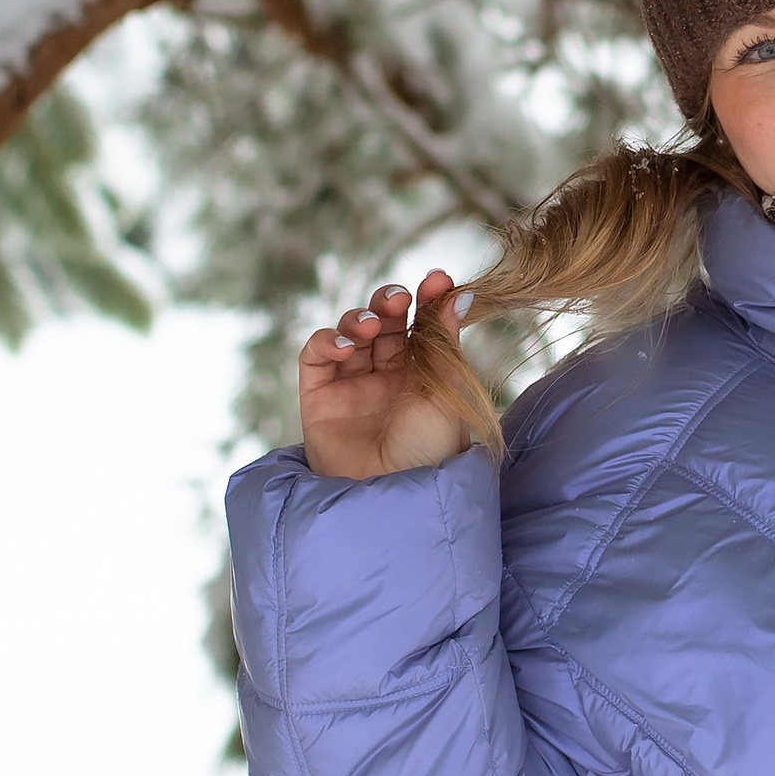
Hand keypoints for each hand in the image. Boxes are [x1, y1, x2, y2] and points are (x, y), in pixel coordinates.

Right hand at [298, 268, 469, 480]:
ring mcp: (352, 386)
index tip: (439, 279)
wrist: (394, 496)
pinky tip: (344, 346)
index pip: (422, 325)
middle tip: (401, 298)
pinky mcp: (319, 398)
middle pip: (386, 323)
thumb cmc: (429, 451)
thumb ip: (444, 342)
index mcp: (424, 376)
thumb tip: (458, 294)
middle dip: (392, 302)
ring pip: (351, 333)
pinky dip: (326, 341)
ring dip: (360, 318)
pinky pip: (316, 357)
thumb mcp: (446, 392)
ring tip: (373, 325)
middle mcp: (387, 378)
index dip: (429, 298)